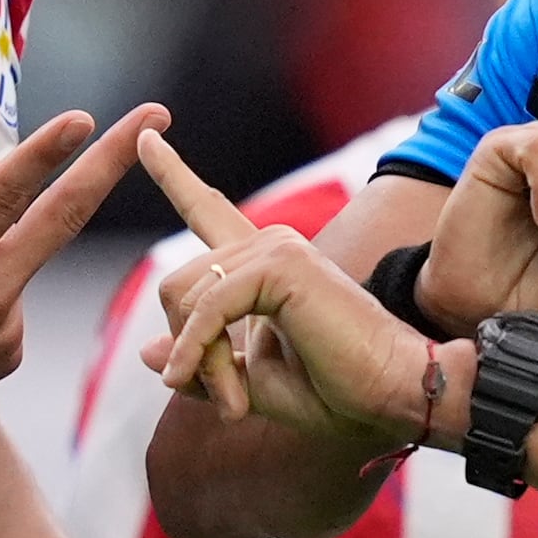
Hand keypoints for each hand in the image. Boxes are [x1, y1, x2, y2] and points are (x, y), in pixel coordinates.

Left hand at [136, 137, 448, 448]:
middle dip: (190, 351)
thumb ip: (199, 362)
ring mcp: (277, 248)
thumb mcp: (247, 384)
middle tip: (230, 400)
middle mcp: (270, 245)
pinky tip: (229, 397)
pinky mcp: (282, 263)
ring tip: (239, 400)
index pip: (206, 209)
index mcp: (264, 266)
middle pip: (176, 287)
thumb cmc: (334, 392)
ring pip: (186, 299)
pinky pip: (209, 309)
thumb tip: (146, 351)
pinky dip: (204, 354)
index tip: (146, 136)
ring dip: (202, 362)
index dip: (173, 174)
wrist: (391, 395)